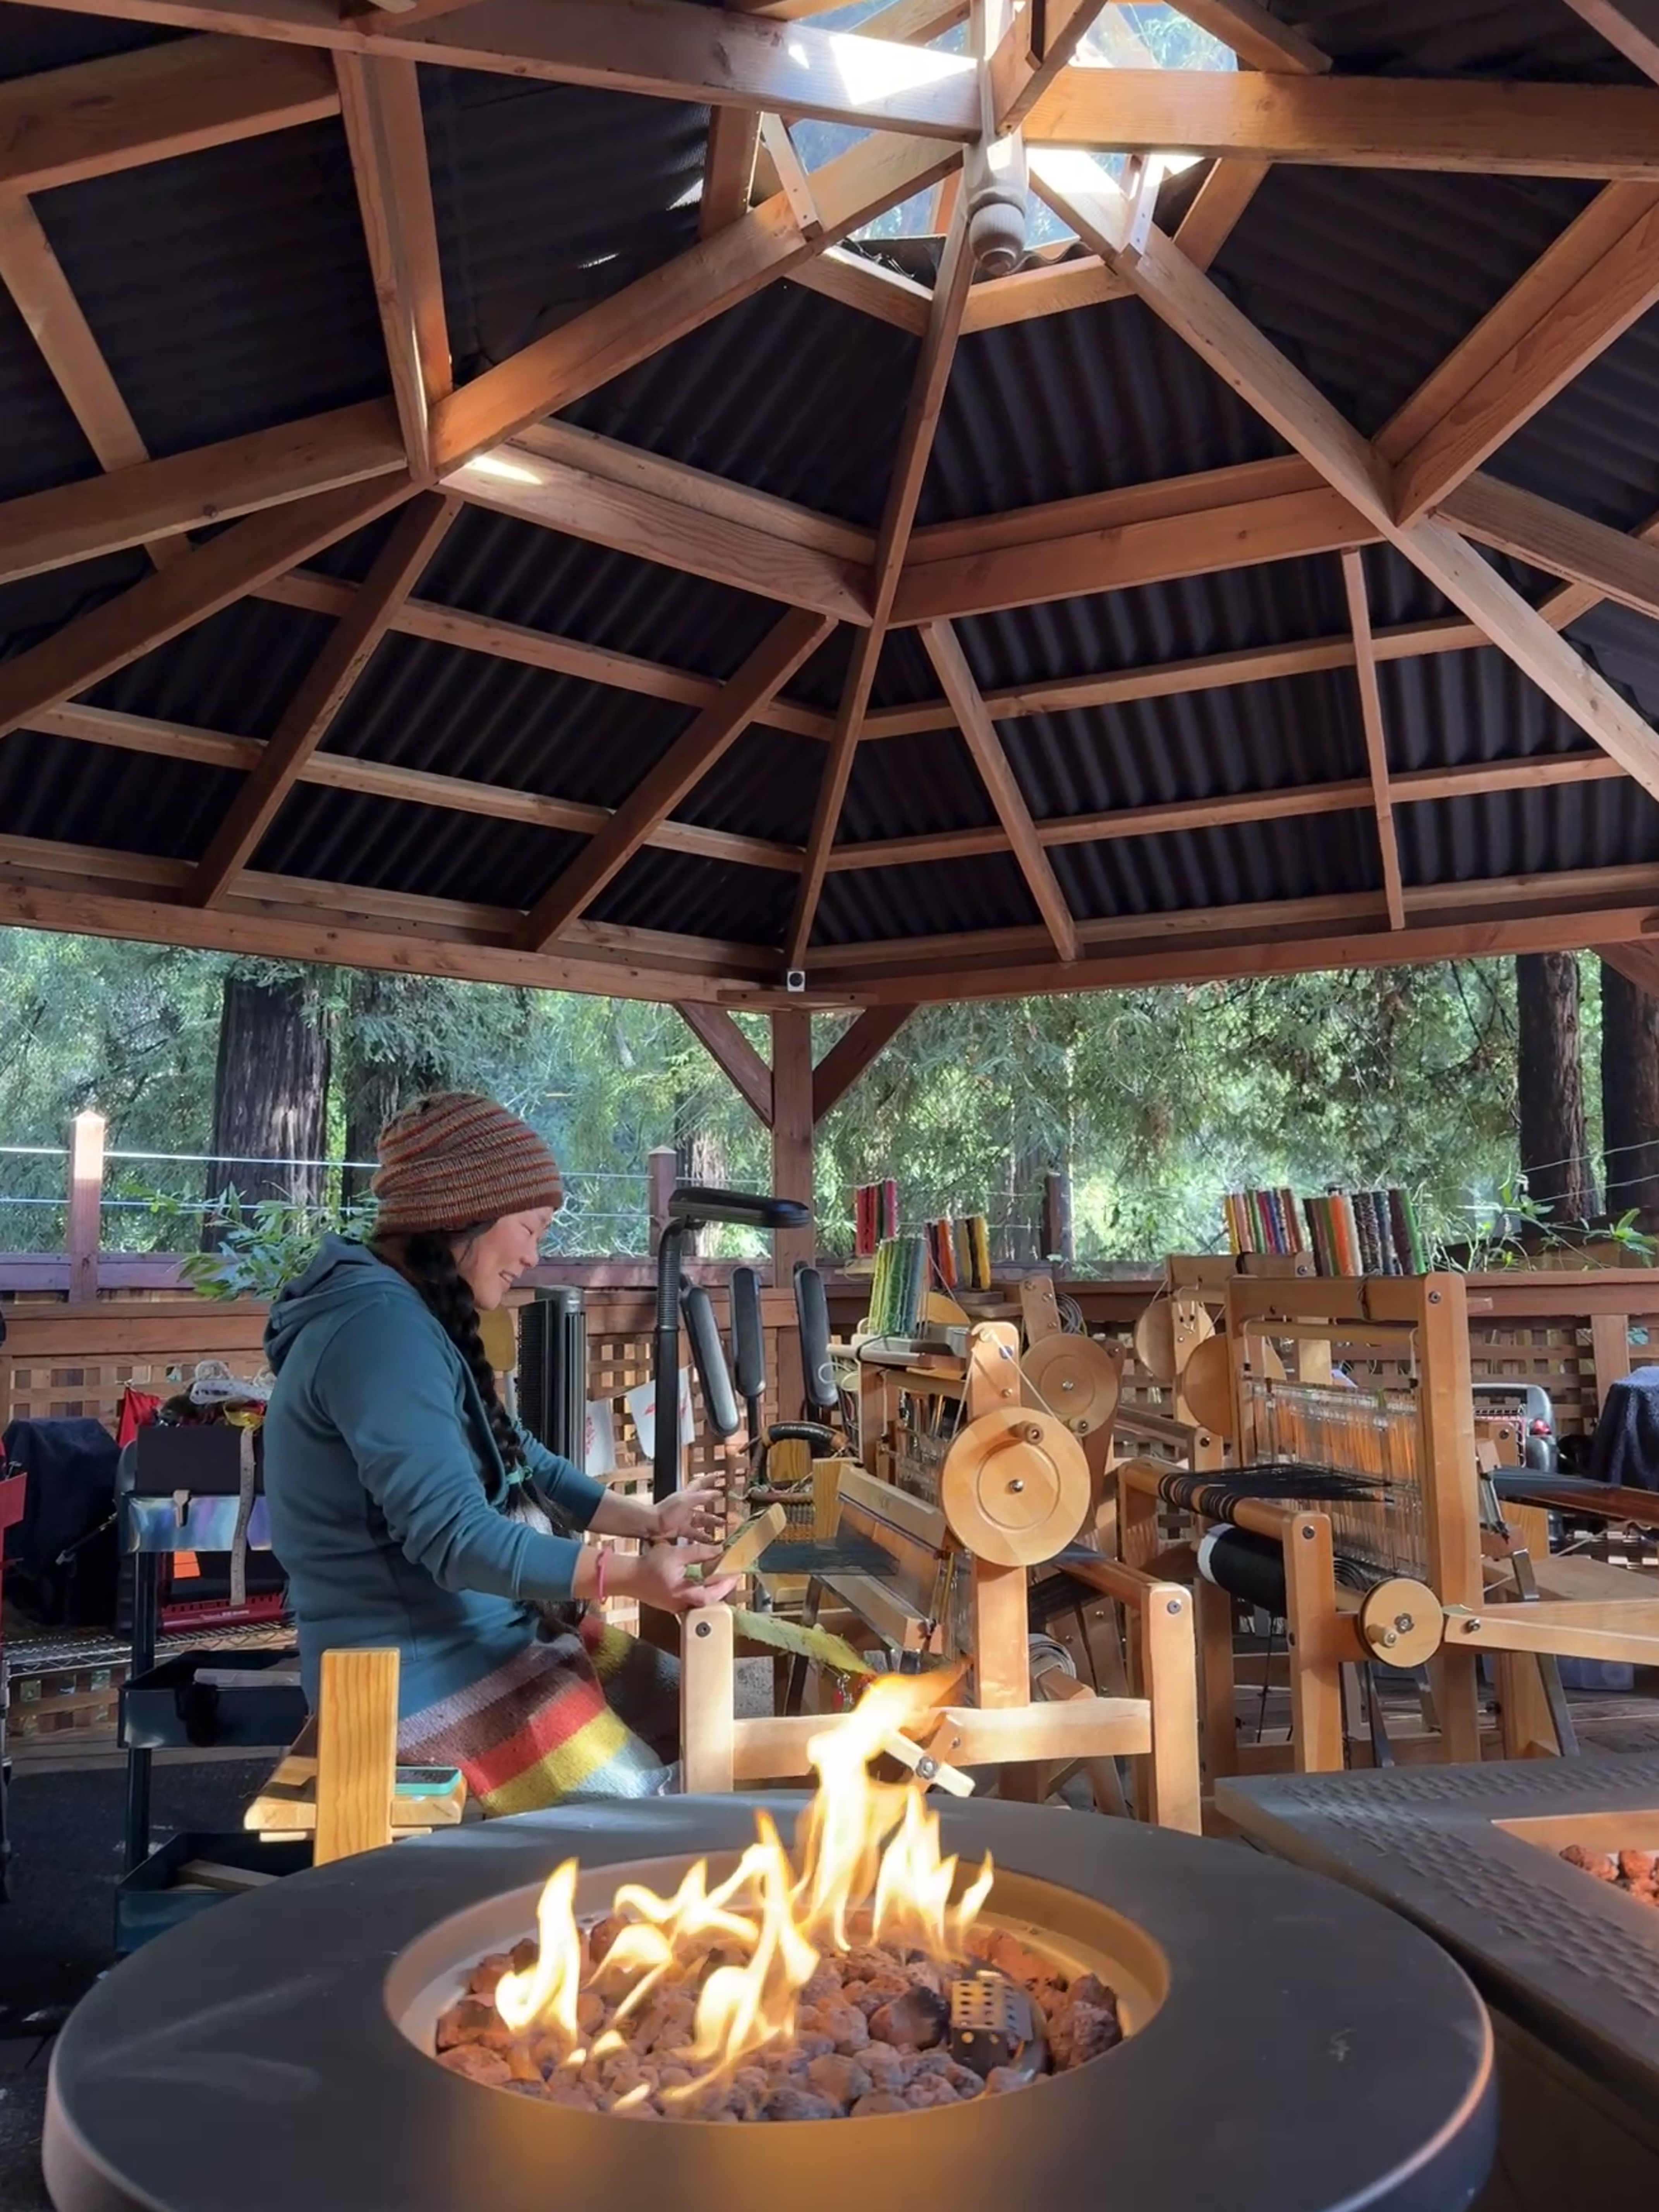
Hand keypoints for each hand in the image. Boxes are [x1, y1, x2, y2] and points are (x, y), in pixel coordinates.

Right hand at [617, 1542, 736, 1614]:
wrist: (628, 1577)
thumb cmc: (649, 1565)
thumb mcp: (675, 1554)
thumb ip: (698, 1552)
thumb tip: (719, 1551)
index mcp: (682, 1594)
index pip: (712, 1595)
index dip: (726, 1586)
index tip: (736, 1575)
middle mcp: (681, 1605)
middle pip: (709, 1602)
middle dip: (722, 1590)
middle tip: (732, 1576)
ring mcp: (676, 1607)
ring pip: (701, 1603)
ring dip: (713, 1591)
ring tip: (723, 1578)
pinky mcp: (672, 1605)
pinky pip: (692, 1601)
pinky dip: (702, 1592)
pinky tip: (705, 1582)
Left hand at [651, 1474, 725, 1544]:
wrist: (651, 1525)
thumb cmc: (665, 1511)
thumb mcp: (685, 1501)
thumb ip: (700, 1497)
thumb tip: (714, 1492)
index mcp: (687, 1495)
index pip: (699, 1484)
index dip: (707, 1480)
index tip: (716, 1476)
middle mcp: (686, 1506)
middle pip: (702, 1505)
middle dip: (713, 1508)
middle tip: (725, 1510)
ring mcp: (683, 1518)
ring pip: (700, 1520)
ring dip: (710, 1523)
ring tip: (721, 1527)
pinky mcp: (680, 1530)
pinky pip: (694, 1533)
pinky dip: (702, 1537)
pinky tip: (710, 1540)